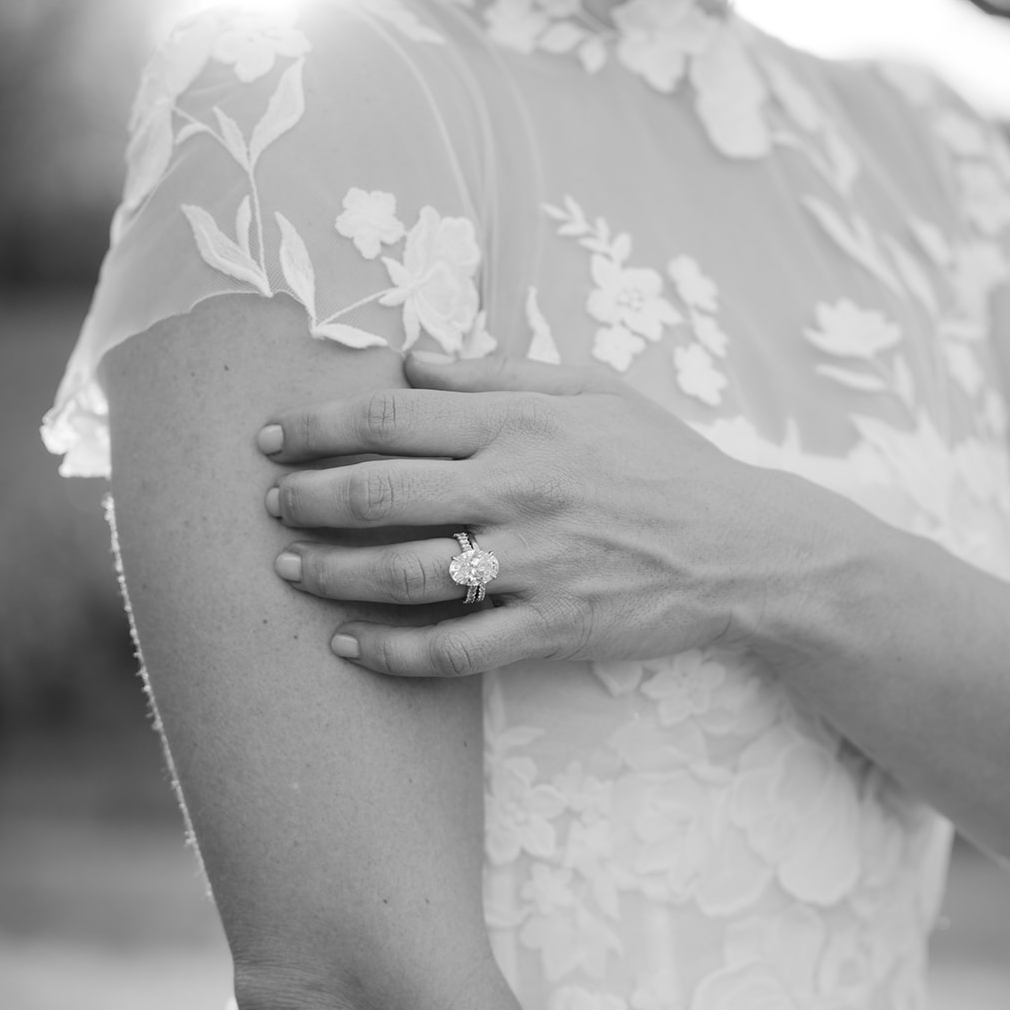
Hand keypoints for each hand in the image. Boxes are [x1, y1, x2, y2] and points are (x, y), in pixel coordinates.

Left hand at [258, 353, 823, 676]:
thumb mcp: (592, 389)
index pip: (391, 418)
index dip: (318, 426)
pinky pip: (452, 648)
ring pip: (404, 571)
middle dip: (306, 498)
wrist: (741, 546)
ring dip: (332, 571)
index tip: (272, 436)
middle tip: (267, 504)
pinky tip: (346, 644)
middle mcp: (518, 488)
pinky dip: (390, 650)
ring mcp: (534, 564)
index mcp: (522, 422)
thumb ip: (496, 373)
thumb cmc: (664, 459)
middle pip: (380, 492)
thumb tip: (410, 359)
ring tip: (287, 568)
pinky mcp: (551, 628)